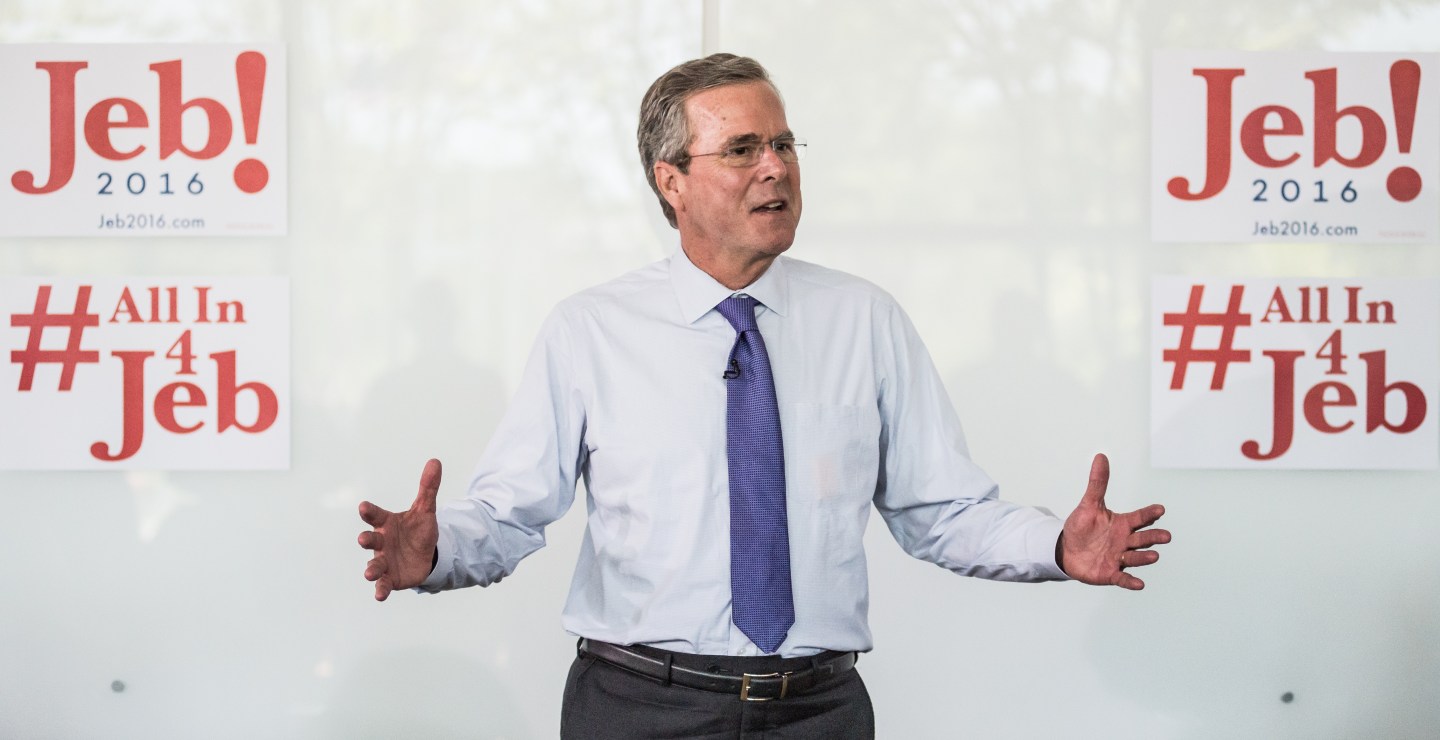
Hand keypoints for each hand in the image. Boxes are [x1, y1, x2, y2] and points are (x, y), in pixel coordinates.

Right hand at [358, 458, 441, 600]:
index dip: (369, 511)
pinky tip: (380, 595)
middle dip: (367, 540)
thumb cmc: (418, 529)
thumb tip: (435, 461)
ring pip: (374, 564)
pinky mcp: (391, 577)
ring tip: (368, 573)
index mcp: (386, 523)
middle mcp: (381, 542)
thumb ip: (428, 487)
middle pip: (371, 540)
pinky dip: (381, 589)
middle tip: (363, 539)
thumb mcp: (425, 509)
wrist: (425, 554)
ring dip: (371, 569)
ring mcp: (384, 560)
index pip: (375, 515)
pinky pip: (383, 584)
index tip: (364, 507)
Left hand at [1056, 454, 1169, 589]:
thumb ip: (1097, 483)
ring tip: (1155, 555)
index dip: (1149, 514)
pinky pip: (1122, 577)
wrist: (1066, 550)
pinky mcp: (1110, 573)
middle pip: (1142, 538)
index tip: (1160, 509)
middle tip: (1166, 536)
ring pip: (1136, 557)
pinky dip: (1130, 581)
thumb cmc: (1082, 527)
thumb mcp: (1089, 504)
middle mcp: (1125, 541)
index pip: (1140, 518)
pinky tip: (1140, 584)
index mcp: (1123, 524)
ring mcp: (1119, 557)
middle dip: (1153, 538)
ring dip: (1145, 557)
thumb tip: (1100, 456)